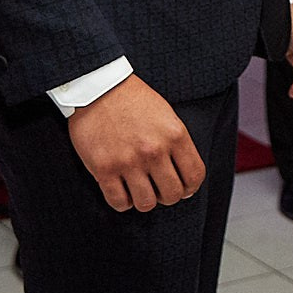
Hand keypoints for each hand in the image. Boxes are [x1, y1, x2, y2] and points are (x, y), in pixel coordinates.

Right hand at [66, 74, 204, 212]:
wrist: (98, 88)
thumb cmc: (133, 100)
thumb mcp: (166, 115)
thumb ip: (176, 143)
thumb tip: (183, 173)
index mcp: (175, 135)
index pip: (194, 176)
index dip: (190, 188)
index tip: (183, 188)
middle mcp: (154, 151)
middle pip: (172, 195)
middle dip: (167, 196)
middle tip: (159, 188)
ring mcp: (128, 161)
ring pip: (146, 204)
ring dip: (145, 200)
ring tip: (140, 190)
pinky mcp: (104, 169)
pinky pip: (119, 202)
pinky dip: (122, 202)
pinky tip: (122, 190)